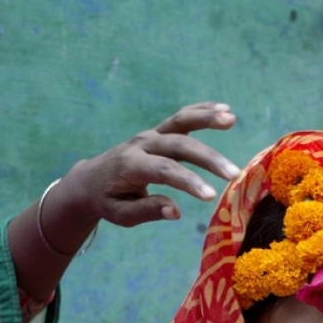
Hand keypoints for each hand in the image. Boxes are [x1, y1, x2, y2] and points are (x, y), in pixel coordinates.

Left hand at [57, 101, 239, 228]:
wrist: (89, 179)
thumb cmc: (108, 201)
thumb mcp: (121, 214)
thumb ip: (147, 211)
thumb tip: (176, 211)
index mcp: (130, 166)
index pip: (164, 170)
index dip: (188, 181)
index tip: (211, 196)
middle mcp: (141, 144)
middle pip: (178, 145)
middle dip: (207, 158)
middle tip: (233, 173)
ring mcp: (150, 135)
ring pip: (180, 122)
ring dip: (207, 118)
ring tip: (231, 119)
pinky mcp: (157, 132)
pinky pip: (181, 118)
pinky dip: (201, 111)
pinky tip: (225, 108)